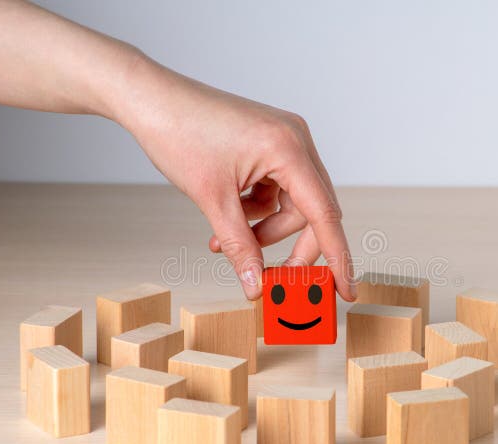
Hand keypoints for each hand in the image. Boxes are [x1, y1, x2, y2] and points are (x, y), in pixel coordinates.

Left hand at [113, 56, 355, 300]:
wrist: (152, 99)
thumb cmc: (179, 133)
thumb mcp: (213, 200)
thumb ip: (239, 246)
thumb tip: (256, 285)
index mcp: (289, 148)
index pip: (324, 214)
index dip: (337, 256)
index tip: (346, 290)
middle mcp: (295, 140)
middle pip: (312, 211)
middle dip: (289, 245)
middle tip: (269, 276)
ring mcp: (284, 140)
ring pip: (292, 203)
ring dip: (264, 229)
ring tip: (226, 240)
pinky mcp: (269, 145)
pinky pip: (276, 190)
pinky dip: (256, 211)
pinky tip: (229, 216)